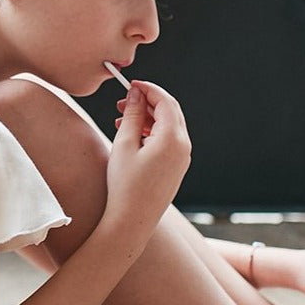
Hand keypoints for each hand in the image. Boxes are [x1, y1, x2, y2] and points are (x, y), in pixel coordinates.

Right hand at [104, 81, 191, 234]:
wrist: (132, 221)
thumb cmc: (125, 184)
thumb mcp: (124, 144)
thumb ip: (131, 114)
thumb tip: (136, 94)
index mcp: (173, 138)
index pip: (165, 101)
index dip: (148, 88)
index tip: (129, 84)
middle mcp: (183, 147)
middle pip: (170, 112)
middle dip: (147, 102)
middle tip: (123, 100)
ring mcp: (182, 159)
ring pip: (168, 126)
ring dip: (147, 118)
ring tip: (121, 119)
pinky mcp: (176, 168)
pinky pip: (167, 141)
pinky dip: (151, 132)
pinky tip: (131, 135)